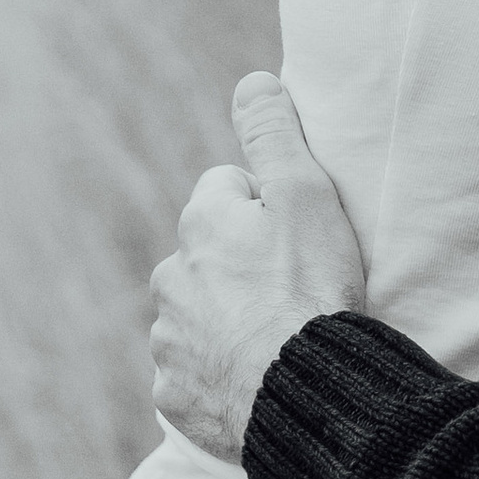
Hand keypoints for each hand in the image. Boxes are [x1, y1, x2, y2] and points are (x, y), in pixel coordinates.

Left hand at [149, 74, 367, 466]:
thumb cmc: (310, 288)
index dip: (266, 210)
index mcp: (200, 224)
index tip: (297, 238)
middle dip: (239, 268)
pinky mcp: (174, 396)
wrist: (303, 392)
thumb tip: (252, 82)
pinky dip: (220, 375)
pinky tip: (257, 379)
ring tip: (277, 339)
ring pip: (198, 317)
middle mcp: (171, 279)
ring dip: (228, 322)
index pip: (226, 192)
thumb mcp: (305, 194)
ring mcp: (169, 342)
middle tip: (291, 290)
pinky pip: (195, 375)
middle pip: (207, 257)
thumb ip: (274, 134)